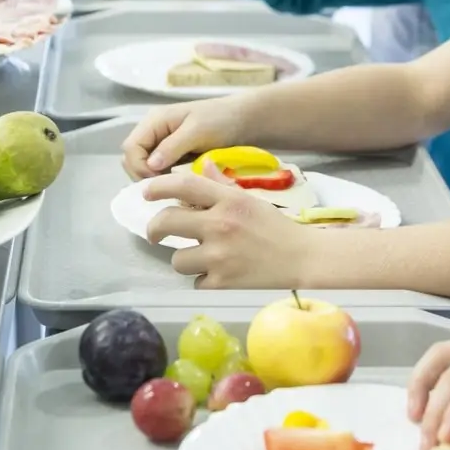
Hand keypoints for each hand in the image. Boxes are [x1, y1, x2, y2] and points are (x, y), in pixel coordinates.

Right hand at [120, 98, 247, 179]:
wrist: (245, 120)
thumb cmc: (222, 120)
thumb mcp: (198, 131)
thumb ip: (173, 146)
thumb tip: (151, 165)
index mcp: (155, 121)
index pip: (130, 148)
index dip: (139, 167)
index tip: (160, 181)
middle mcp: (153, 132)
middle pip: (132, 159)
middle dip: (144, 175)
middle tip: (168, 186)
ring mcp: (162, 144)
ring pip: (144, 167)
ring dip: (155, 179)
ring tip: (176, 186)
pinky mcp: (173, 155)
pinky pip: (159, 170)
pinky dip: (165, 179)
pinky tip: (180, 185)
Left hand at [144, 173, 319, 287]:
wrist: (302, 258)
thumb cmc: (276, 226)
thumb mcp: (249, 199)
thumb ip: (222, 185)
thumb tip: (202, 167)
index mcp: (228, 200)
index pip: (184, 185)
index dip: (159, 187)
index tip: (147, 193)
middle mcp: (220, 225)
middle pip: (167, 222)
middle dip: (155, 229)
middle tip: (156, 235)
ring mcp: (219, 256)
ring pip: (177, 259)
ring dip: (185, 259)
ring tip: (201, 258)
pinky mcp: (222, 283)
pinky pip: (194, 282)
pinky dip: (203, 280)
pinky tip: (219, 274)